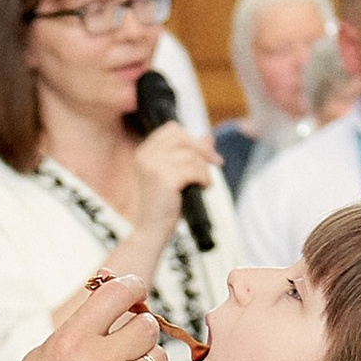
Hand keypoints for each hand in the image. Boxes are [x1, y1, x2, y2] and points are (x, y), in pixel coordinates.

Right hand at [0, 275, 164, 360]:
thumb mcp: (42, 356)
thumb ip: (78, 324)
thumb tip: (107, 284)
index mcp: (71, 342)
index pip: (118, 293)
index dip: (132, 286)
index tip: (134, 289)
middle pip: (146, 325)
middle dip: (139, 329)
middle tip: (126, 342)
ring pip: (157, 356)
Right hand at [129, 122, 220, 246]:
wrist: (151, 230)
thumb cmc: (163, 204)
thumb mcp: (174, 175)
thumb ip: (188, 155)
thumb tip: (208, 138)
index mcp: (145, 152)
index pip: (172, 129)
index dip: (192, 138)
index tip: (206, 152)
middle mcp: (146, 155)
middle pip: (183, 138)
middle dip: (203, 150)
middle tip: (216, 163)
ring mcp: (154, 166)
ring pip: (192, 155)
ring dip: (204, 169)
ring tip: (203, 183)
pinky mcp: (165, 179)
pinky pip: (195, 170)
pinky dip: (204, 179)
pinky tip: (203, 188)